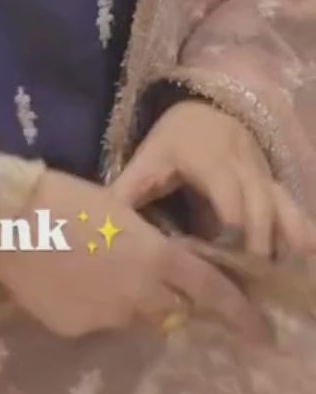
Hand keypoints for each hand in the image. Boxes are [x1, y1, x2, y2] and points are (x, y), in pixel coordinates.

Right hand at [0, 168, 271, 346]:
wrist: (4, 221)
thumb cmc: (61, 197)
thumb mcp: (118, 211)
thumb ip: (147, 245)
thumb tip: (156, 265)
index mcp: (156, 257)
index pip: (212, 292)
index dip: (241, 315)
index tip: (263, 335)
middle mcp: (140, 295)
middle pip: (173, 309)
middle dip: (169, 298)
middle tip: (145, 275)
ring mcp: (107, 317)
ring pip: (131, 315)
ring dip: (126, 299)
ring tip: (90, 267)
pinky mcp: (75, 329)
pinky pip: (96, 320)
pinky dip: (90, 305)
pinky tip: (64, 278)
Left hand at [109, 100, 315, 259]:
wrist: (206, 109)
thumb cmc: (173, 142)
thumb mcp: (148, 159)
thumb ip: (127, 189)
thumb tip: (99, 224)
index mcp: (210, 160)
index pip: (227, 192)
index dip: (231, 221)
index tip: (227, 253)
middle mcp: (243, 167)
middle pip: (259, 205)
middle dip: (258, 243)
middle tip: (251, 283)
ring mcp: (263, 175)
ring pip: (280, 206)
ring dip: (283, 241)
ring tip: (280, 279)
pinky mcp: (274, 185)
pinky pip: (293, 206)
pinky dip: (302, 231)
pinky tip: (309, 257)